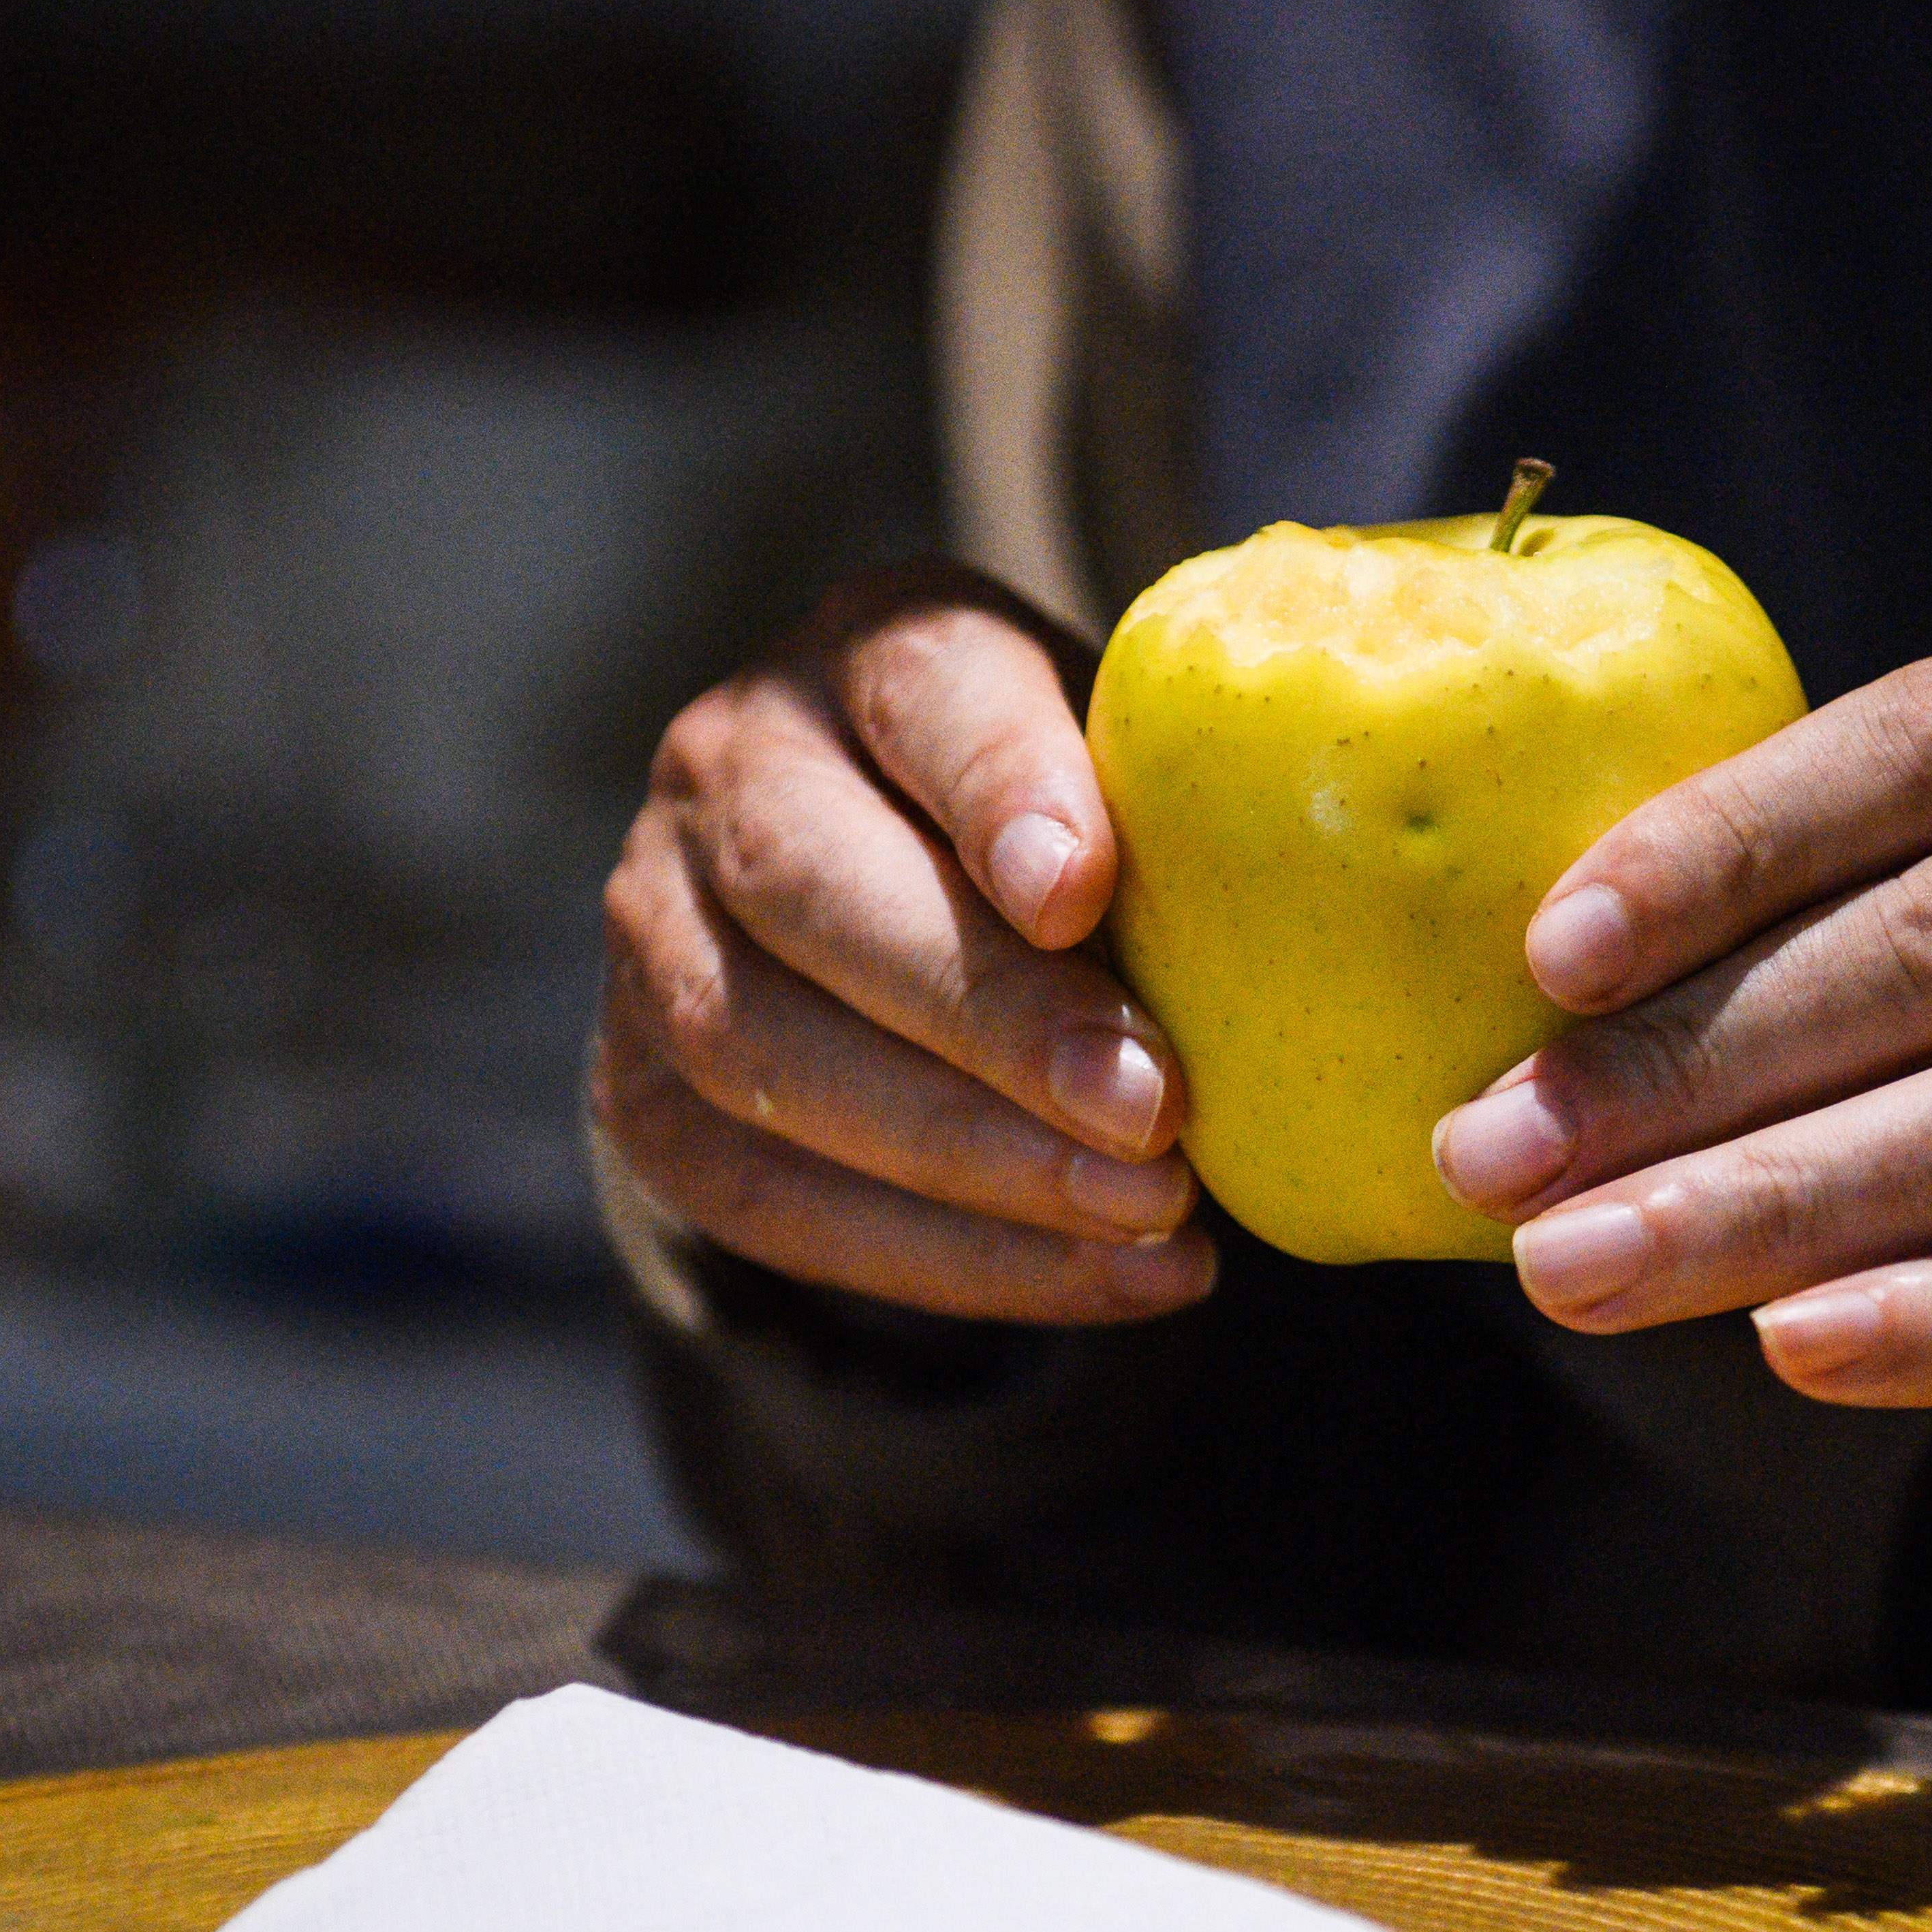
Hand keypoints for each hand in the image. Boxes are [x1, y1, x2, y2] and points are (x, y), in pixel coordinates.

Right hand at [593, 562, 1215, 1322]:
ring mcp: (655, 927)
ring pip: (768, 1059)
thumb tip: (1287, 933)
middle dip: (990, 1018)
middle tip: (1154, 1116)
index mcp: (878, 651)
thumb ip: (1175, 819)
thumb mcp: (1133, 777)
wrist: (908, 903)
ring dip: (974, 1162)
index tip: (1083, 892)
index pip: (930, 700)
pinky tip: (1107, 1280)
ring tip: (1151, 1216)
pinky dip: (950, 1258)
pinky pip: (775, 1199)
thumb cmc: (1077, 829)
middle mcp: (729, 764)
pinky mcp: (644, 1091)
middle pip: (817, 889)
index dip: (1003, 794)